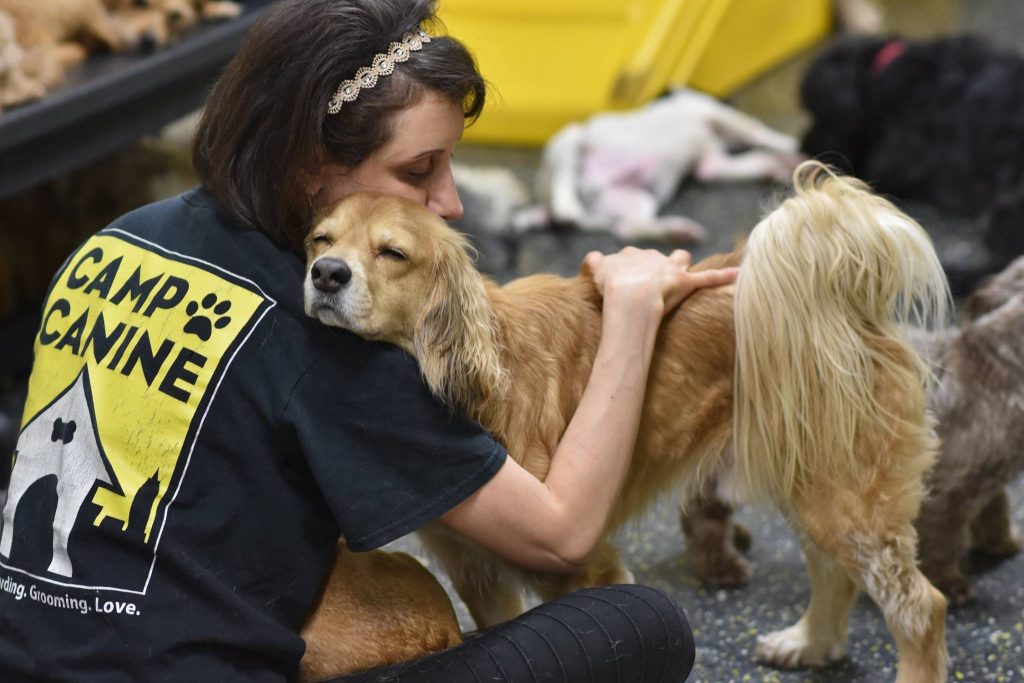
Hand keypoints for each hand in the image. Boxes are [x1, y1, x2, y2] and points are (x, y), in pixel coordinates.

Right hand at [583, 247, 738, 317]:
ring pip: (680, 259)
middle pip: (656, 257)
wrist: (630, 295)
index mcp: (631, 255)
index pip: (630, 257)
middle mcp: (652, 257)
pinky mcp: (686, 283)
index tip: (624, 282)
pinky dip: (724, 276)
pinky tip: (739, 274)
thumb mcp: (596, 269)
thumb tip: (592, 258)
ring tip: (682, 272)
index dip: (628, 269)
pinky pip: (709, 278)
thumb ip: (593, 262)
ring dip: (681, 264)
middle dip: (655, 265)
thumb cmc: (612, 284)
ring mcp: (670, 270)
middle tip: (649, 283)